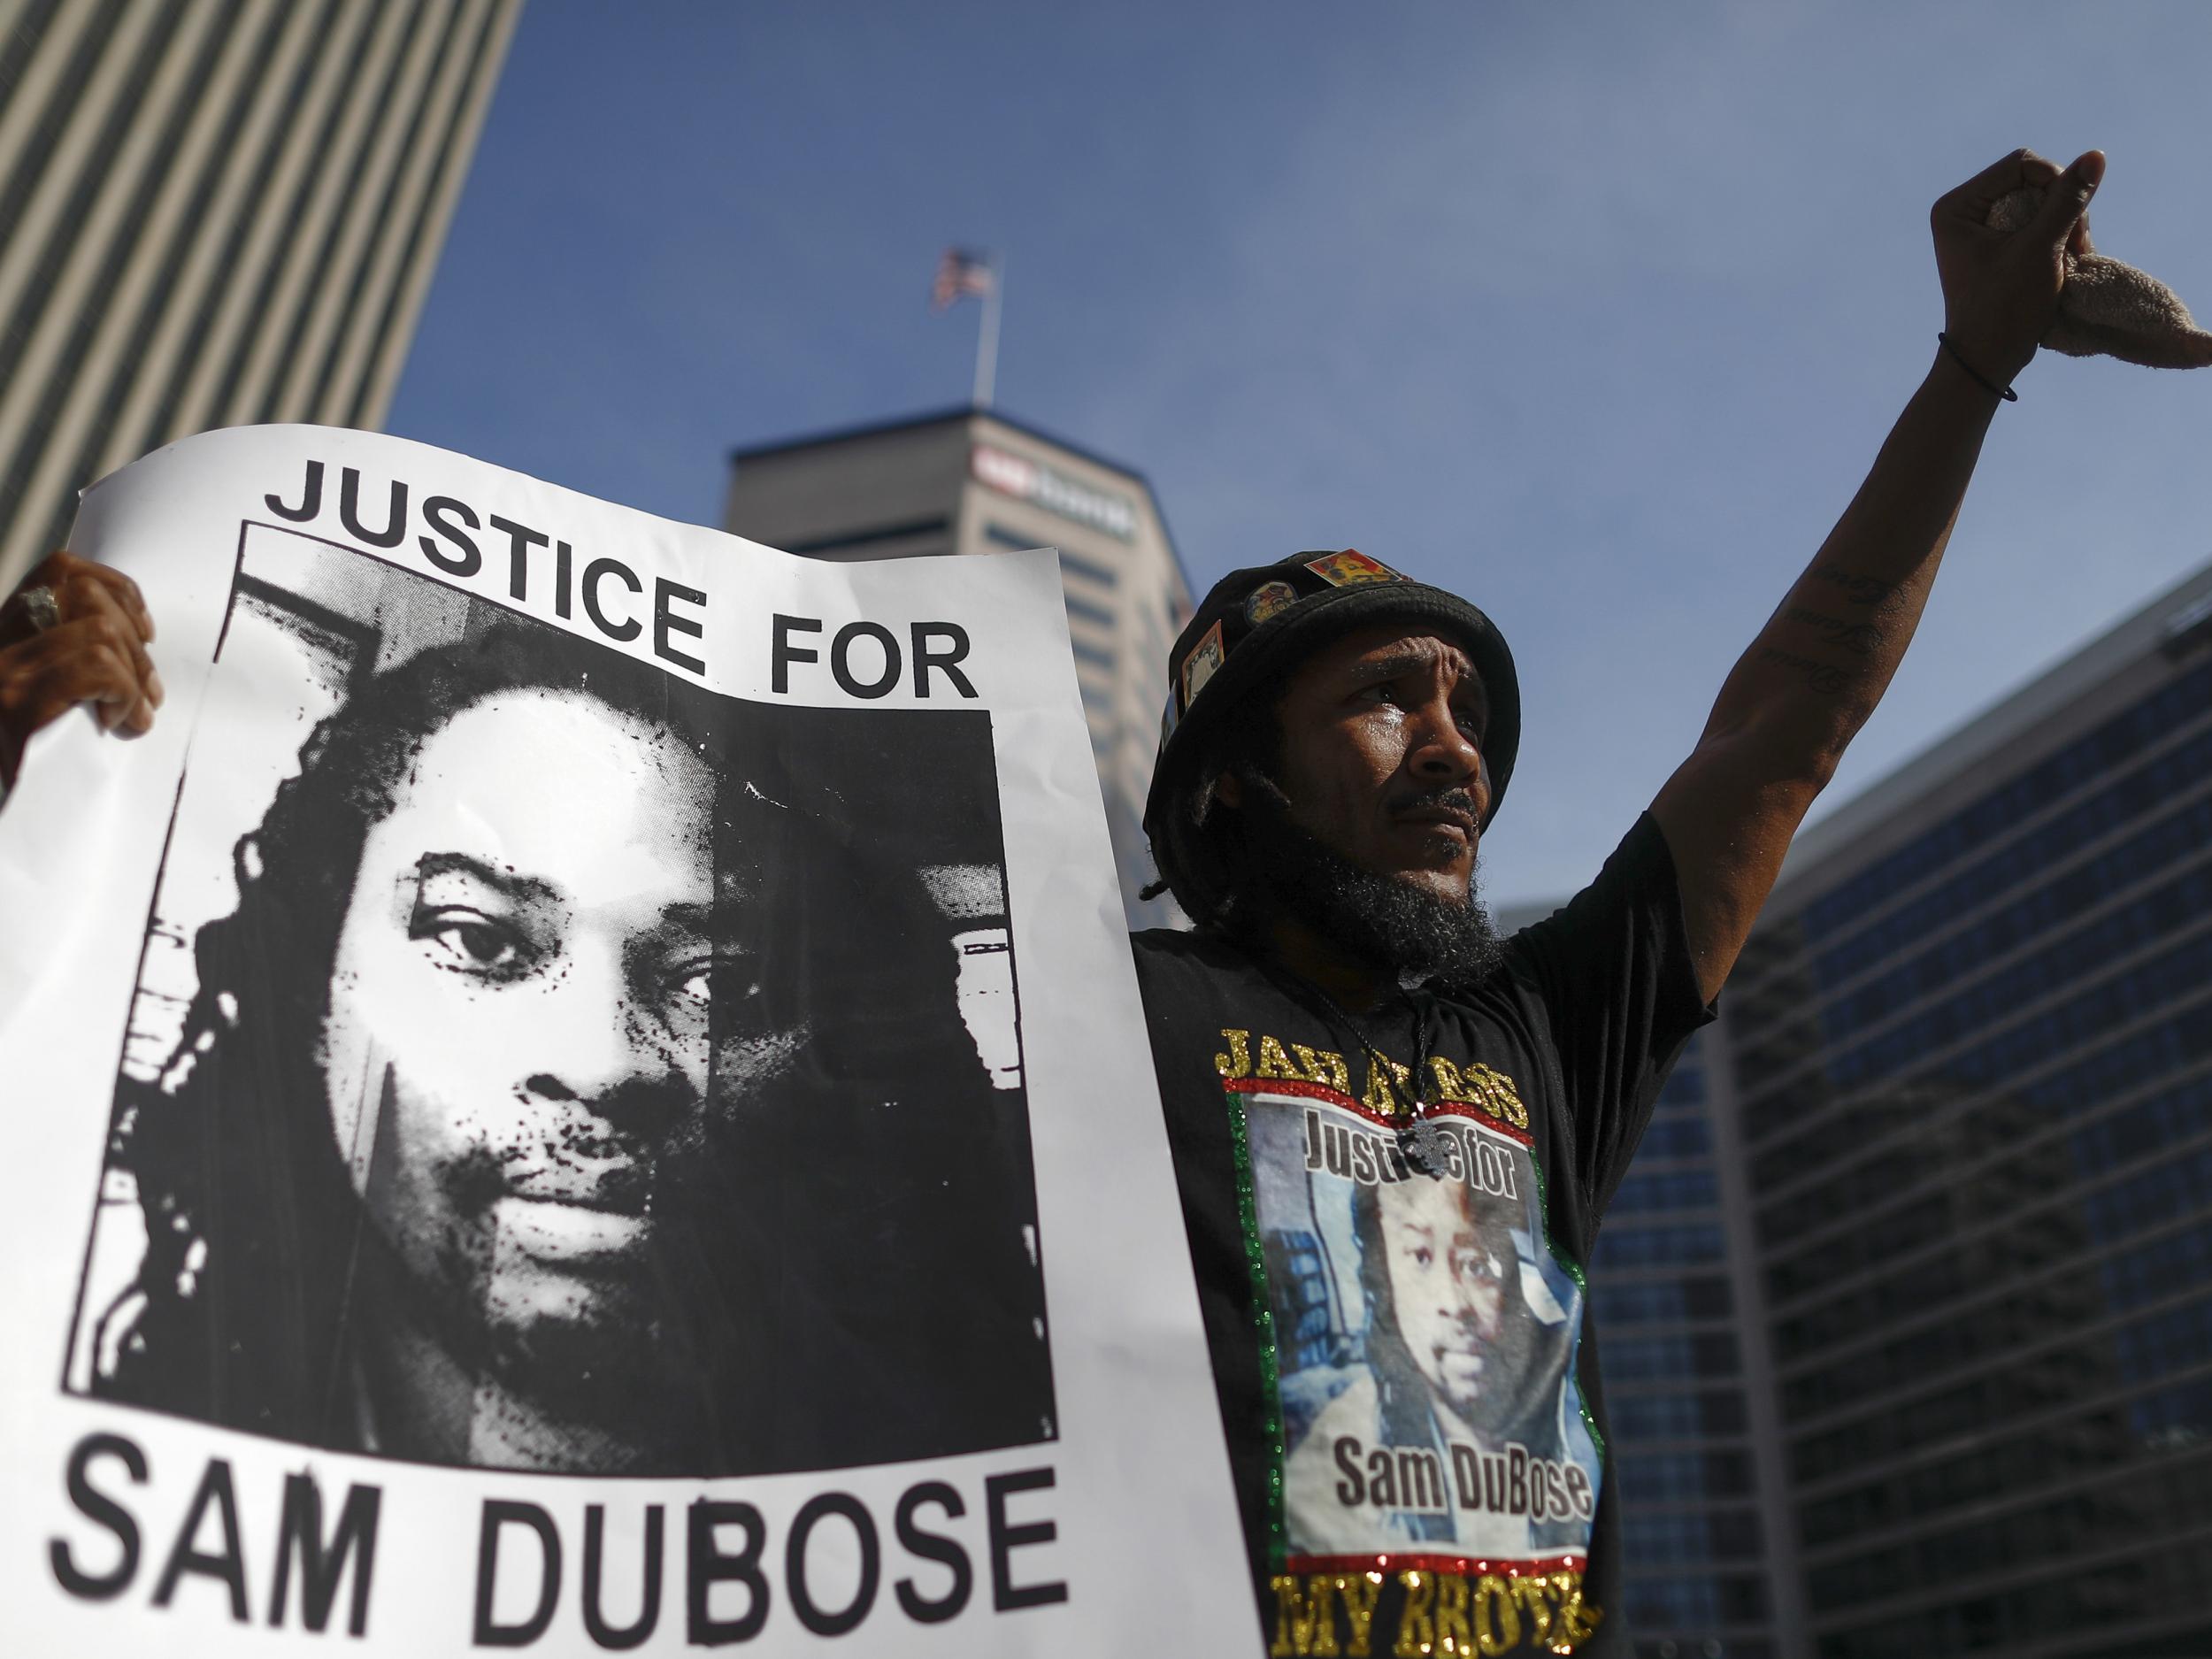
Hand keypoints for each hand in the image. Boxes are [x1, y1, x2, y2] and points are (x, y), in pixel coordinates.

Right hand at [0, 551, 161, 790]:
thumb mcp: (49, 691)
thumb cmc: (37, 754)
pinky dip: (123, 693)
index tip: (146, 630)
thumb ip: (74, 656)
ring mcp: (3, 672)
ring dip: (135, 676)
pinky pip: (96, 667)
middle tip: (151, 693)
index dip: (117, 589)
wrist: (11, 814)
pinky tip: (117, 723)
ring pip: (100, 631)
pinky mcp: (17, 706)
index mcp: (7, 633)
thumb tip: (138, 641)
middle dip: (137, 644)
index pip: (61, 569)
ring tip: (136, 714)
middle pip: (87, 595)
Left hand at [1931, 147, 2103, 384]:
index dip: (2056, 185)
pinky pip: (2037, 221)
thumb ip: (2067, 201)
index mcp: (1956, 207)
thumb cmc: (2005, 308)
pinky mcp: (1996, 243)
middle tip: (2075, 248)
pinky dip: (2056, 237)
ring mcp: (1979, 227)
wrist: (1987, 359)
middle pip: (2033, 181)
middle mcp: (1963, 211)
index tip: (2070, 227)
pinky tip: (2064, 262)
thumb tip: (2096, 156)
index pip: (2022, 165)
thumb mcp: (2041, 249)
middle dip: (2061, 210)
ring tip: (2072, 259)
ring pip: (2041, 201)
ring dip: (2065, 225)